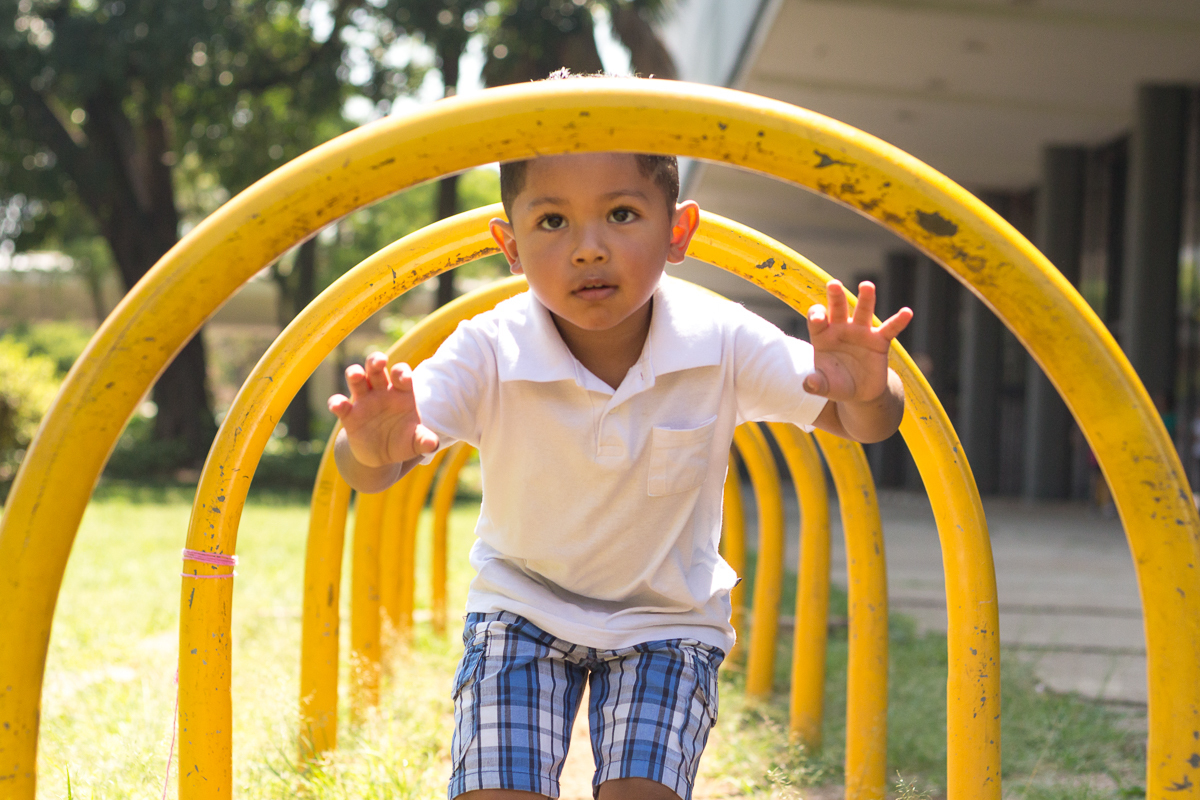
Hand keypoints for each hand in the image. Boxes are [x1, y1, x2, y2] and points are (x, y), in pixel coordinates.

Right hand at [327, 352, 438, 467]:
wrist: (382, 456)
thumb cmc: (403, 441)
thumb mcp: (415, 442)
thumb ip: (424, 440)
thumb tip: (433, 445)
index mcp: (401, 392)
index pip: (401, 374)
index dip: (402, 372)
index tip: (403, 378)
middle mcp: (381, 391)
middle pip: (376, 368)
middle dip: (376, 361)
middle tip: (380, 361)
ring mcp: (364, 401)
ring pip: (357, 379)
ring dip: (354, 373)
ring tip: (356, 375)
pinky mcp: (349, 415)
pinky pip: (340, 404)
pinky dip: (336, 403)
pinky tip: (338, 405)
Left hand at [804, 280, 911, 402]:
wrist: (859, 392)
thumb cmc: (837, 383)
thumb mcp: (825, 386)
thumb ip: (816, 384)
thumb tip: (808, 383)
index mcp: (823, 336)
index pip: (817, 320)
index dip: (816, 316)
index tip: (819, 318)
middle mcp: (841, 329)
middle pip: (838, 308)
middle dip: (836, 296)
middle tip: (833, 284)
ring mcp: (861, 332)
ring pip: (863, 311)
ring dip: (865, 298)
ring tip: (866, 286)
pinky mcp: (879, 341)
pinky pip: (890, 329)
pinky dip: (898, 321)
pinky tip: (907, 312)